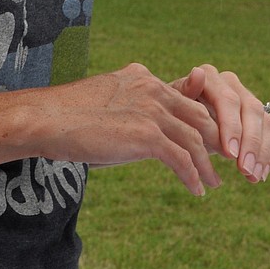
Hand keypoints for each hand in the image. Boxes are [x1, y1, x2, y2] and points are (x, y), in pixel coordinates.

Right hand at [37, 64, 224, 196]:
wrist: (45, 119)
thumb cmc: (67, 116)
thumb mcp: (106, 104)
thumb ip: (130, 110)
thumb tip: (141, 133)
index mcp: (142, 77)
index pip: (183, 98)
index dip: (202, 119)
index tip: (210, 140)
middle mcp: (152, 88)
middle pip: (199, 115)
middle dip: (216, 140)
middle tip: (224, 161)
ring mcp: (151, 110)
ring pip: (195, 140)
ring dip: (208, 165)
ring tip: (214, 182)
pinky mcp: (147, 135)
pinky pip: (182, 160)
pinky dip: (193, 177)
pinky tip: (197, 191)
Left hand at [171, 64, 269, 182]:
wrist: (178, 122)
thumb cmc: (172, 115)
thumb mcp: (172, 108)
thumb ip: (185, 92)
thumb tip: (197, 73)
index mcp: (211, 77)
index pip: (228, 100)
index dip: (231, 127)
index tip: (230, 154)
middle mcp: (233, 84)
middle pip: (252, 110)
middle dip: (250, 143)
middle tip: (244, 170)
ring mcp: (247, 99)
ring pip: (266, 122)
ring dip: (261, 152)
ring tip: (253, 177)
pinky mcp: (258, 118)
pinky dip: (266, 156)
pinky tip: (260, 175)